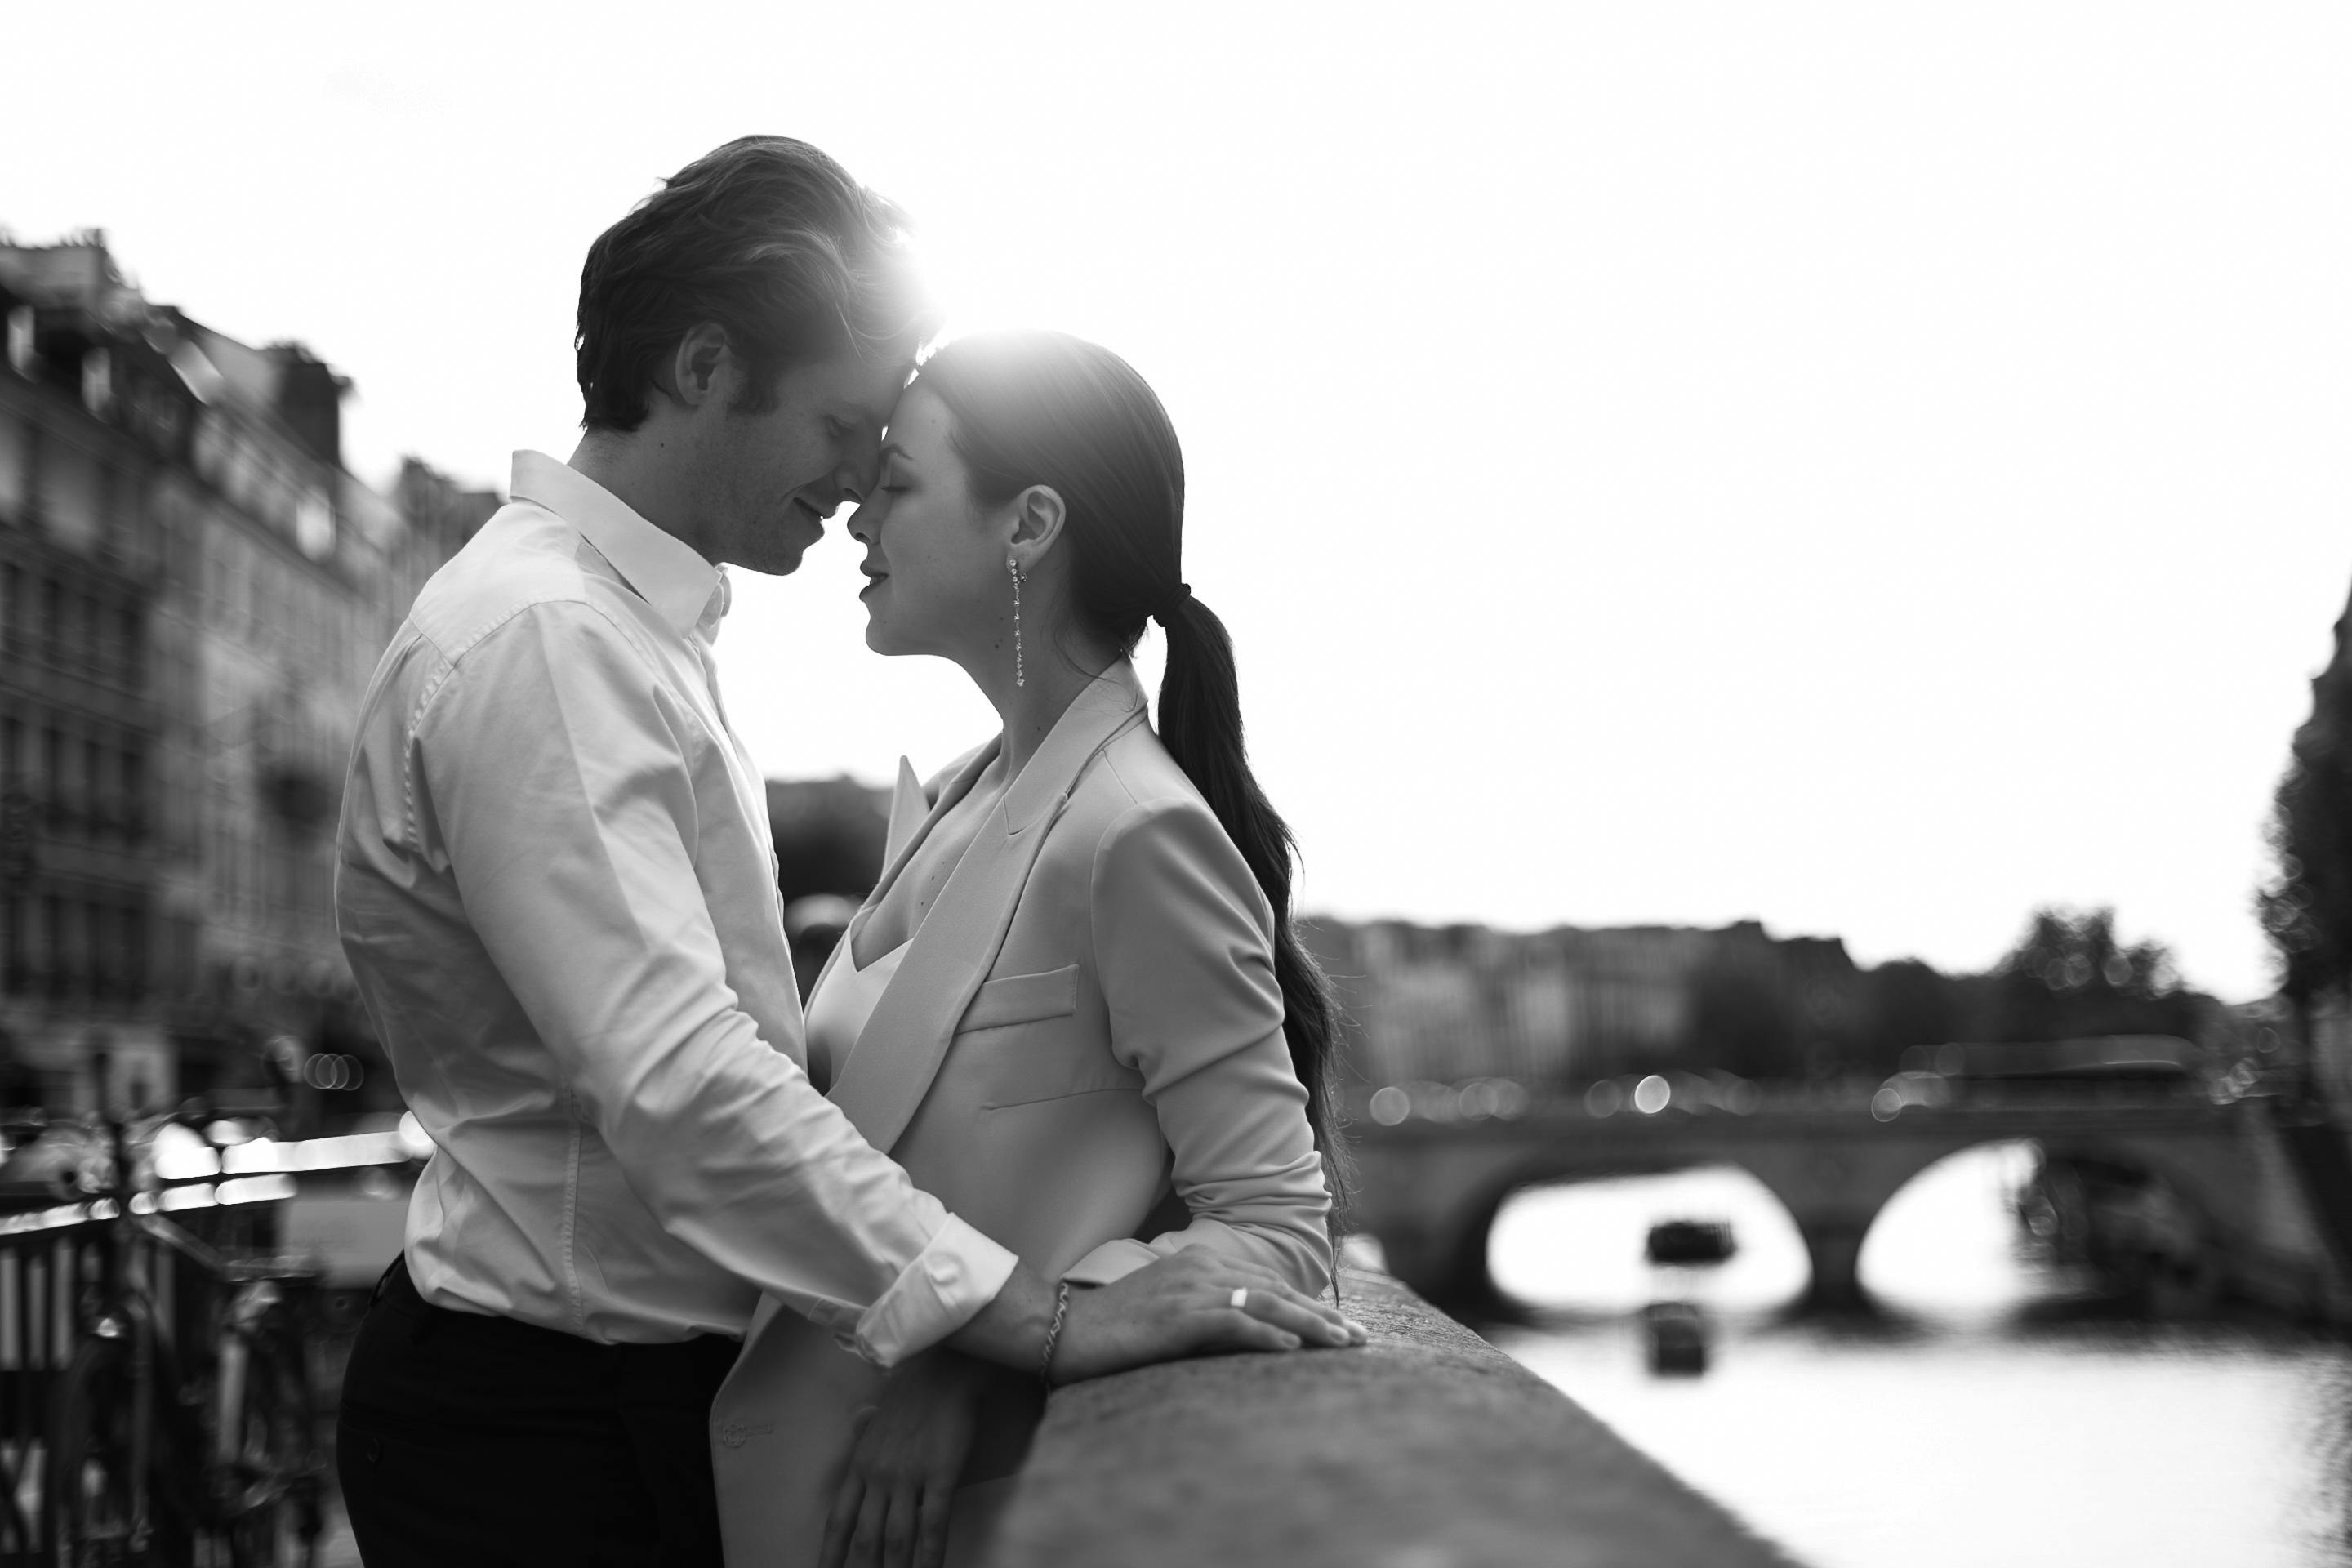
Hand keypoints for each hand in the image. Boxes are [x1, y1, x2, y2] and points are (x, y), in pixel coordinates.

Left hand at [818, 1350, 985, 1567]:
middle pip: (864, 1540)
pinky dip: (931, 1556)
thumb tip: (855, 1424)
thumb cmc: (914, 1393)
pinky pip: (933, 1525)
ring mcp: (907, 1478)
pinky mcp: (939, 1475)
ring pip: (895, 1540)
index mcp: (859, 1466)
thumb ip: (865, 1433)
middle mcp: (877, 1477)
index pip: (838, 1522)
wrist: (945, 1369)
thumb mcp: (877, 1415)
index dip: (830, 1556)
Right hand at [1050, 1249, 1365, 1384]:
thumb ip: (1202, 1312)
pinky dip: (1268, 1334)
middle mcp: (1201, 1269)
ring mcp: (1191, 1290)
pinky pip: (1235, 1322)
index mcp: (1198, 1263)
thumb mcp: (1163, 1310)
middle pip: (1277, 1289)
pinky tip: (1293, 1349)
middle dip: (1323, 1315)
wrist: (1059, 1327)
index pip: (1266, 1281)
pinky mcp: (1180, 1317)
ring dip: (1311, 1325)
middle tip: (1360, 1338)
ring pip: (1267, 1303)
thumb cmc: (1109, 1327)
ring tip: (1344, 1344)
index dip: (1307, 1303)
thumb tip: (1245, 1331)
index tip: (1339, 1325)